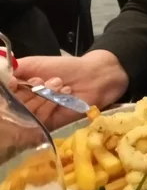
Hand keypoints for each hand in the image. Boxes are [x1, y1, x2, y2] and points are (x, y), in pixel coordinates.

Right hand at [12, 50, 129, 128]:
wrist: (94, 76)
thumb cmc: (65, 68)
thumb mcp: (36, 64)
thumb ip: (15, 69)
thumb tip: (3, 77)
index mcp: (18, 91)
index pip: (4, 96)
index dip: (9, 90)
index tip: (15, 82)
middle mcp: (23, 105)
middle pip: (11, 107)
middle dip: (27, 92)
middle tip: (41, 81)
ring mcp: (35, 117)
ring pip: (25, 113)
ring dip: (42, 96)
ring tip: (57, 83)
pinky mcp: (48, 126)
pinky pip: (39, 120)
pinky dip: (50, 104)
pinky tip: (64, 92)